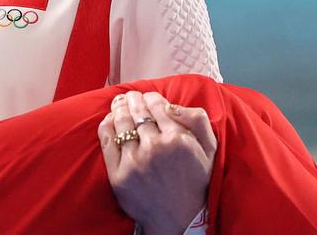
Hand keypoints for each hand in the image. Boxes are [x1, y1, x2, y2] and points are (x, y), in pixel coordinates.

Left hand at [98, 91, 216, 234]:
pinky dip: (107, 125)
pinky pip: (106, 140)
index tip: (149, 97)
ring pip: (121, 122)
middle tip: (131, 96)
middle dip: (133, 99)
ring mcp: (134, 161)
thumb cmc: (195, 182)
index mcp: (178, 140)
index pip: (157, 106)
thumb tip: (172, 104)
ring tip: (120, 103)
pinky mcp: (117, 174)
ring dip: (119, 108)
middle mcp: (154, 148)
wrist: (179, 220)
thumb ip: (197, 120)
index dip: (151, 97)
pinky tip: (110, 120)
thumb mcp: (209, 150)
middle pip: (137, 112)